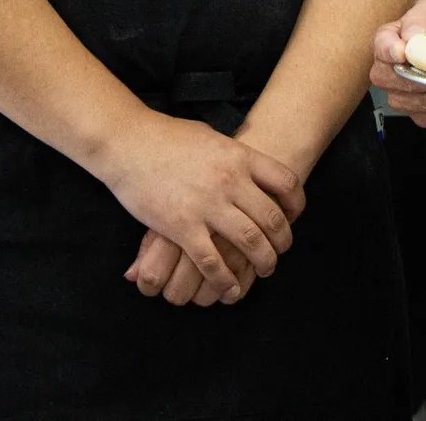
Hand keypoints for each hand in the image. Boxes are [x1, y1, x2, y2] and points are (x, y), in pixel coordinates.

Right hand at [95, 113, 304, 303]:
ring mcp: (207, 205)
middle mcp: (230, 181)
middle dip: (283, 239)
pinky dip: (225, 280)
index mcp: (241, 156)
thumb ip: (234, 156)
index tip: (294, 216)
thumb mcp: (213, 137)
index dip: (296, 203)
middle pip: (272, 217)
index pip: (286, 182)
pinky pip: (211, 261)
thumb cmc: (169, 136)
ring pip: (249, 242)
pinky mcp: (181, 227)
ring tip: (265, 269)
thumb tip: (250, 165)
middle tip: (282, 250)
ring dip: (263, 261)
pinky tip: (231, 289)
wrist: (129, 143)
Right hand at [370, 0, 425, 128]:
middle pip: (391, 80)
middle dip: (421, 77)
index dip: (391, 52)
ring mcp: (401, 92)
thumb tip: (411, 38)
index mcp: (389, 39)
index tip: (405, 53)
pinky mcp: (419, 110)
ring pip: (411, 103)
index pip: (381, 47)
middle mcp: (389, 68)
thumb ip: (420, 19)